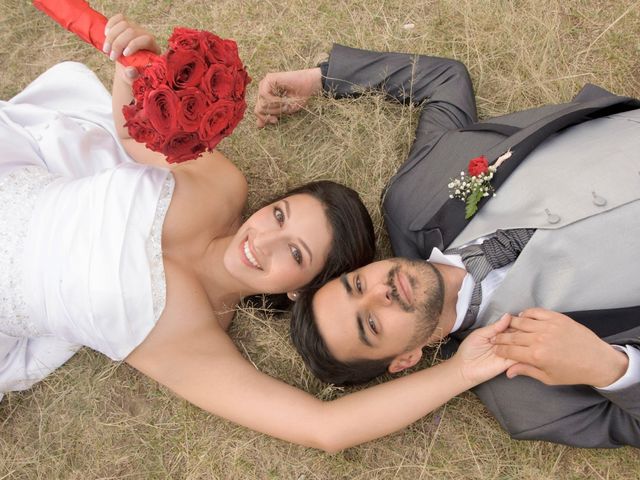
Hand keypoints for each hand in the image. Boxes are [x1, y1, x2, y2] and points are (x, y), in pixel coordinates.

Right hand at [104, 14, 160, 82]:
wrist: (127, 66)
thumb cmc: (133, 73)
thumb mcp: (133, 77)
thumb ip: (133, 75)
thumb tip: (131, 71)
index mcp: (153, 47)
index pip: (146, 39)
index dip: (134, 45)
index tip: (124, 55)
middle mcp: (145, 35)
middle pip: (132, 31)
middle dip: (118, 43)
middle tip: (111, 56)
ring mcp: (136, 28)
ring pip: (123, 24)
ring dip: (112, 37)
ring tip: (106, 50)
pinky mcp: (126, 24)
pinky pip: (119, 18)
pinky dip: (110, 25)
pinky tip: (106, 34)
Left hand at [254, 68, 322, 127]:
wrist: (310, 85)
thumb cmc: (299, 97)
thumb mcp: (284, 110)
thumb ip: (270, 115)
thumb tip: (258, 125)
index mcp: (266, 96)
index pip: (258, 110)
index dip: (265, 118)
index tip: (275, 121)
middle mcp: (263, 88)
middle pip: (259, 108)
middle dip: (272, 112)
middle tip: (284, 109)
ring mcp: (265, 83)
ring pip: (261, 103)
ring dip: (275, 107)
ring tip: (285, 103)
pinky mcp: (268, 78)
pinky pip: (265, 96)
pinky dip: (275, 101)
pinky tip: (283, 99)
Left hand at [453, 314, 515, 384]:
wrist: (464, 368)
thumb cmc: (469, 350)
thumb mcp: (480, 334)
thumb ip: (494, 326)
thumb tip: (507, 316)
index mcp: (498, 333)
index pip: (511, 325)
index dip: (516, 321)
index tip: (521, 317)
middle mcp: (505, 342)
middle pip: (519, 334)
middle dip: (521, 330)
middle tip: (521, 327)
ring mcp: (509, 352)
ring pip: (522, 344)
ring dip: (522, 340)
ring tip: (517, 337)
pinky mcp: (510, 363)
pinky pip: (520, 356)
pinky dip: (522, 351)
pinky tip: (520, 346)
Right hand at [492, 308, 628, 386]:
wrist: (597, 361)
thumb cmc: (572, 372)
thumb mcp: (548, 378)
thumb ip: (526, 371)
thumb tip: (508, 372)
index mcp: (536, 356)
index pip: (509, 350)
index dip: (499, 349)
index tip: (495, 348)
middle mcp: (539, 339)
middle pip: (512, 335)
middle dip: (500, 337)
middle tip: (495, 338)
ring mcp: (548, 326)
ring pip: (521, 321)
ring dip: (510, 324)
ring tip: (506, 327)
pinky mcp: (556, 318)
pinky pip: (535, 312)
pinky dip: (526, 313)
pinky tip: (523, 318)